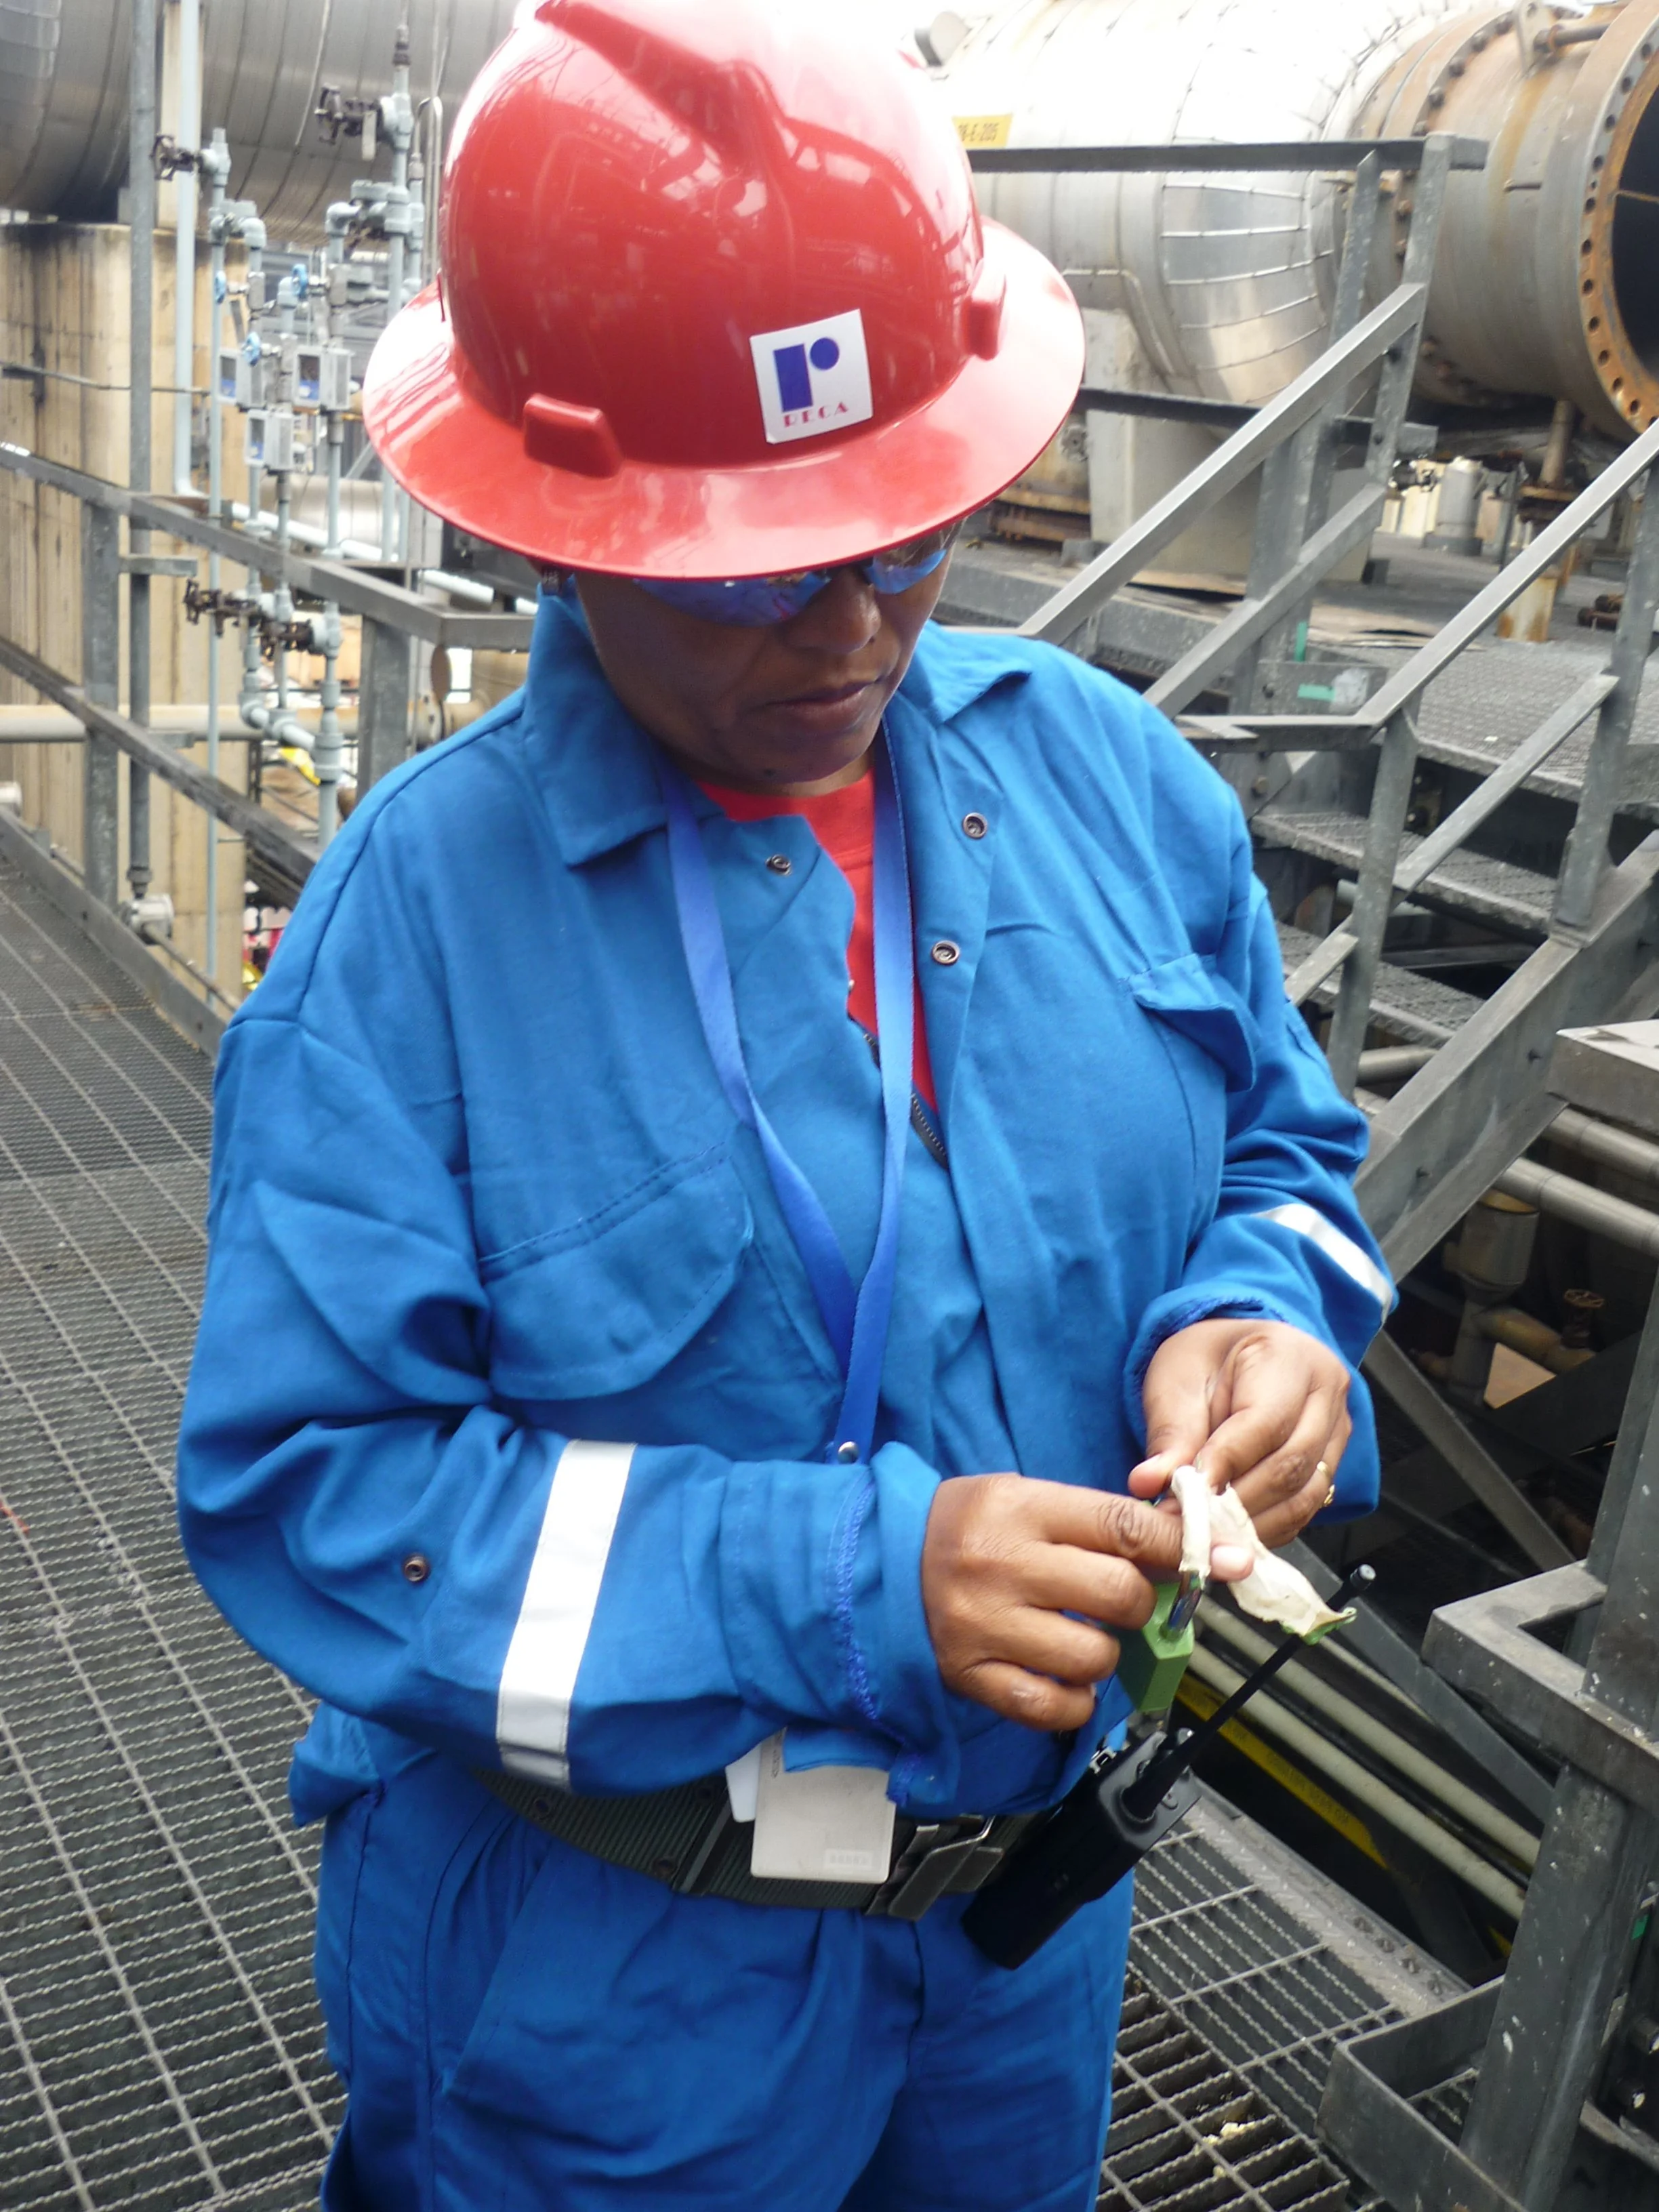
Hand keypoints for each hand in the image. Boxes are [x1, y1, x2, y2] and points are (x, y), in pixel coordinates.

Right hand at [920, 1475, 1251, 1732]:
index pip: (1124, 1525)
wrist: (885, 1559)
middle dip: (1142, 1603)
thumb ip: (1105, 1524)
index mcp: (1022, 1508)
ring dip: (1108, 1655)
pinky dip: (1076, 1701)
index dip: (1185, 1544)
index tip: (1227, 1559)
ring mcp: (984, 1624)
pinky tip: (1066, 1677)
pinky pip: (1053, 1708)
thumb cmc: (975, 1526)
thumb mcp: (1032, 1499)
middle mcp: (1002, 1565)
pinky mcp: (969, 1674)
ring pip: (1093, 1657)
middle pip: (1119, 1594)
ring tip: (1085, 1637)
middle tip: (1126, 1602)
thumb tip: (1196, 1549)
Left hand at [1128, 1317, 1351, 1546]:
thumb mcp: (1175, 1383)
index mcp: (1289, 1355)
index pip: (1264, 1423)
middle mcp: (1327, 1392)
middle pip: (1290, 1465)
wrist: (1231, 1357)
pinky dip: (1265, 1529)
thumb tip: (1148, 1483)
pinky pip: (1305, 1509)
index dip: (1224, 1464)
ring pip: (1303, 1496)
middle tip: (1187, 1524)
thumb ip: (1170, 1435)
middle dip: (1235, 1504)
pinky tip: (1229, 1534)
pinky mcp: (1332, 1464)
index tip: (1185, 1496)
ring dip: (1251, 1525)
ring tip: (1204, 1535)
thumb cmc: (1202, 1361)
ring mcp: (1337, 1431)